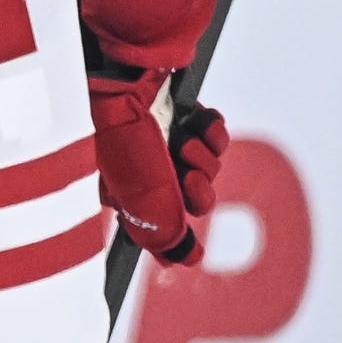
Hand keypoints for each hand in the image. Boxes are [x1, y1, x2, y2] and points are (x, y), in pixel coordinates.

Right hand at [87, 61, 227, 264]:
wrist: (126, 82)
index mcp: (128, 196)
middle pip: (192, 200)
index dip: (178, 232)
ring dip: (205, 159)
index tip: (187, 234)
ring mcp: (165, 143)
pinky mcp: (183, 116)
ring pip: (208, 168)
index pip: (161, 228)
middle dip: (198, 192)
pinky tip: (201, 125)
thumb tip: (187, 260)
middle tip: (188, 179)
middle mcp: (146, 171)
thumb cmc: (128, 143)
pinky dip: (213, 133)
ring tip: (187, 144)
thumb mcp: (147, 202)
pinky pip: (215, 137)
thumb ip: (168, 238)